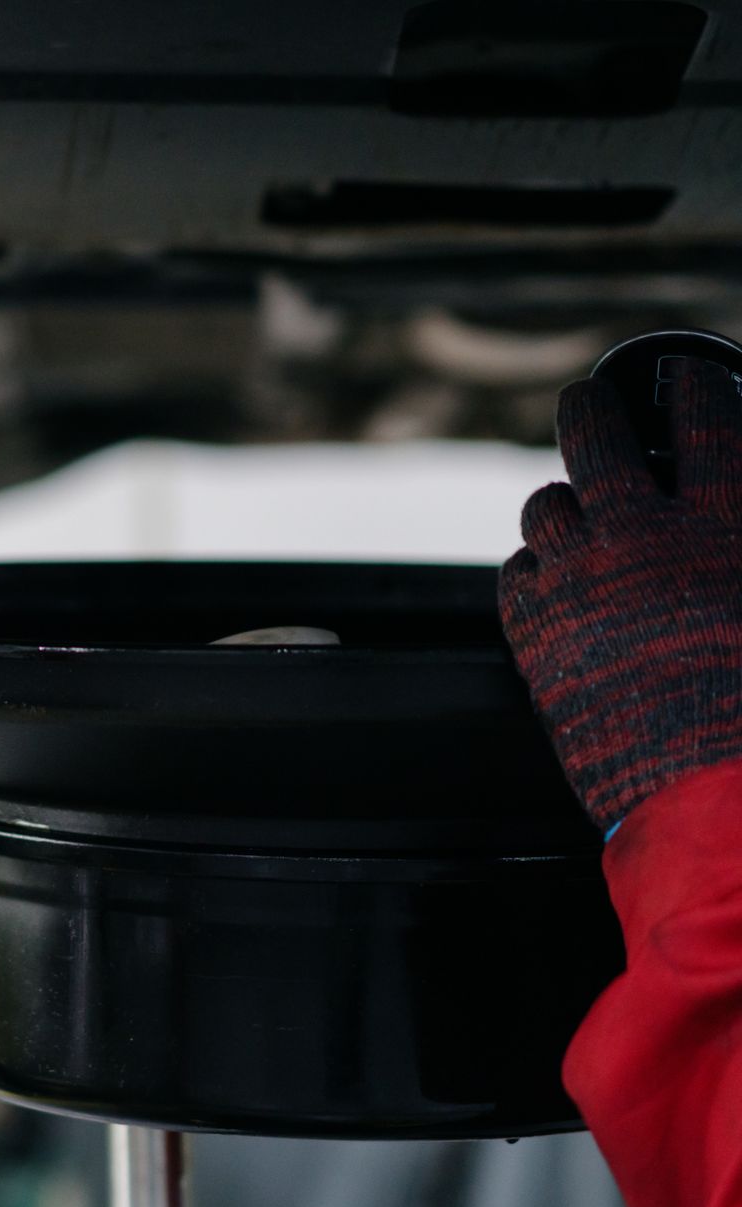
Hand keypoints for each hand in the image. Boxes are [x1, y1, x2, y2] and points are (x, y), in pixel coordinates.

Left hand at [500, 362, 741, 829]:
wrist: (718, 798)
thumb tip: (731, 527)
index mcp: (729, 525)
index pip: (709, 422)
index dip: (695, 388)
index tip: (687, 376)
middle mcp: (645, 540)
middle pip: (597, 439)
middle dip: (589, 408)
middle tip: (586, 399)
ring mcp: (581, 583)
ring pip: (545, 505)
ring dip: (560, 501)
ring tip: (568, 502)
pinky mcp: (535, 634)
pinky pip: (516, 574)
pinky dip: (534, 571)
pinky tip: (547, 579)